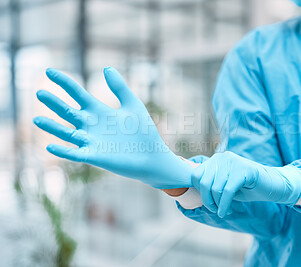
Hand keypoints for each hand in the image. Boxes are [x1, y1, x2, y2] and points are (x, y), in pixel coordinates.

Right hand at [34, 67, 192, 188]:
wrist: (152, 156)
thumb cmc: (144, 131)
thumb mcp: (132, 104)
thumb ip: (119, 87)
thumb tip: (106, 67)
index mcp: (99, 111)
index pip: (76, 93)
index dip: (63, 82)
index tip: (49, 71)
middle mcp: (91, 126)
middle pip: (67, 111)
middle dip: (54, 103)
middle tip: (39, 92)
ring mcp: (91, 141)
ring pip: (66, 133)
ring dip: (52, 127)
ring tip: (37, 119)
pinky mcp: (94, 156)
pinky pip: (75, 153)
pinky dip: (63, 151)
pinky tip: (50, 146)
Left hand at [191, 151, 300, 216]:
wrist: (272, 185)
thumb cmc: (247, 187)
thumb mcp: (225, 184)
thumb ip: (211, 184)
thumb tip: (191, 190)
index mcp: (216, 159)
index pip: (196, 175)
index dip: (199, 191)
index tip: (209, 202)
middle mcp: (223, 157)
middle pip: (204, 182)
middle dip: (207, 200)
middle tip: (215, 210)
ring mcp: (234, 162)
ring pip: (215, 188)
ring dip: (217, 204)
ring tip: (223, 210)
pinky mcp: (244, 170)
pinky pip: (228, 191)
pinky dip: (224, 205)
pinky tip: (226, 211)